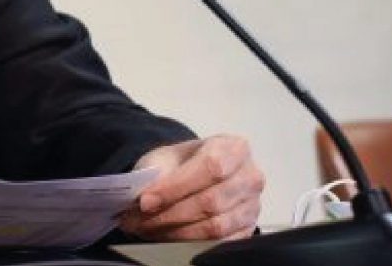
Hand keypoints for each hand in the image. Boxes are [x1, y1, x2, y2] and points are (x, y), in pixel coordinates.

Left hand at [119, 134, 264, 240]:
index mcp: (233, 148)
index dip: (176, 187)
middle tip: (140, 221)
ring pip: (215, 226)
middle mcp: (250, 176)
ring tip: (148, 230)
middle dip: (170, 214)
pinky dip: (189, 243)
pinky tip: (167, 237)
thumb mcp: (163, 159)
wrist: (191, 175)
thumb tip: (145, 202)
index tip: (145, 201)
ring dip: (176, 232)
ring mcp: (252, 205)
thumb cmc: (179, 164)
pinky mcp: (248, 229)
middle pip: (211, 201)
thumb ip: (156, 176)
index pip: (210, 167)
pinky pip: (220, 243)